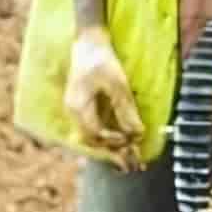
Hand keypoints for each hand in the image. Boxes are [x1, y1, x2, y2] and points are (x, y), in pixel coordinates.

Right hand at [63, 26, 142, 165]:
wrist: (89, 43)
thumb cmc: (102, 61)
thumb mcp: (118, 84)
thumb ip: (126, 109)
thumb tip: (137, 134)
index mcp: (78, 107)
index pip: (96, 134)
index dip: (115, 141)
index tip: (134, 141)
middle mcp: (74, 112)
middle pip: (93, 141)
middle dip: (114, 154)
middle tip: (134, 168)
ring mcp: (78, 110)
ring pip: (94, 136)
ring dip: (112, 148)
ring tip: (130, 162)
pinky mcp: (84, 107)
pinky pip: (95, 128)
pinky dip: (109, 137)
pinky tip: (122, 144)